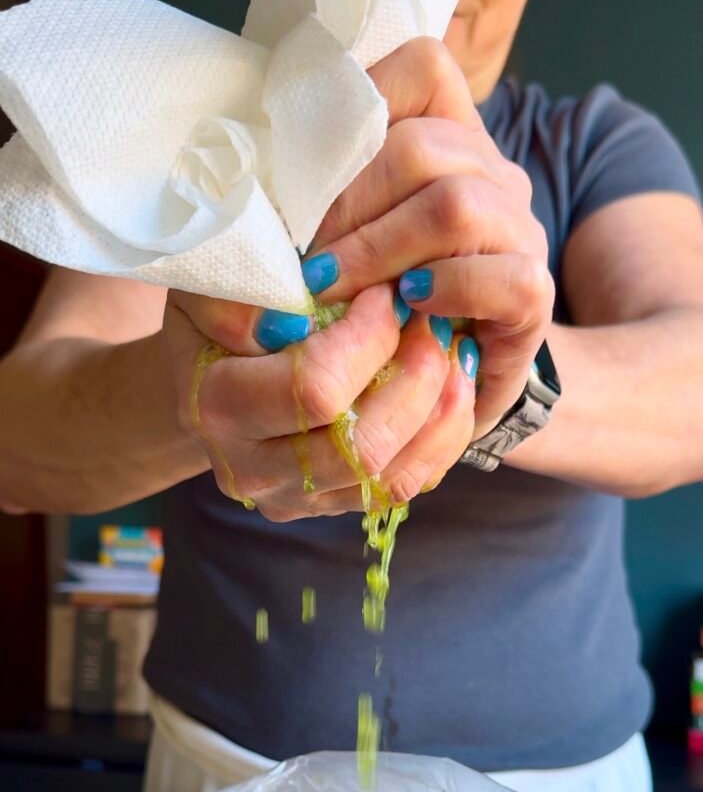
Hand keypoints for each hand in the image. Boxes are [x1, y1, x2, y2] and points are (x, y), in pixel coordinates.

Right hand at [162, 282, 476, 520]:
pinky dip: (440, 438)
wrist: (210, 381)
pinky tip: (450, 389)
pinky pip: (405, 486)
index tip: (386, 294)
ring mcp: (297, 497)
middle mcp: (254, 469)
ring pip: (392, 476)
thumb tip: (290, 320)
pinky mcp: (333, 505)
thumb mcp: (212, 286)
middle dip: (416, 378)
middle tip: (433, 323)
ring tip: (451, 354)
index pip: (315, 389)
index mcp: (218, 409)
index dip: (369, 338)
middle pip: (361, 446)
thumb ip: (239, 297)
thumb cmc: (217, 320)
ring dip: (439, 411)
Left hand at [304, 37, 554, 439]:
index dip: (360, 115)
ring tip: (336, 291)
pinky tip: (410, 307)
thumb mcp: (332, 244)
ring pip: (457, 205)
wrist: (431, 380)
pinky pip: (504, 275)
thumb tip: (268, 215)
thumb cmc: (368, 306)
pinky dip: (447, 289)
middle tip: (305, 264)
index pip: (423, 72)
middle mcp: (490, 173)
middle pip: (424, 148)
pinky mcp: (532, 291)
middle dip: (349, 210)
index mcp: (445, 138)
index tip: (306, 185)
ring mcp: (517, 229)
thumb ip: (314, 210)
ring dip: (381, 252)